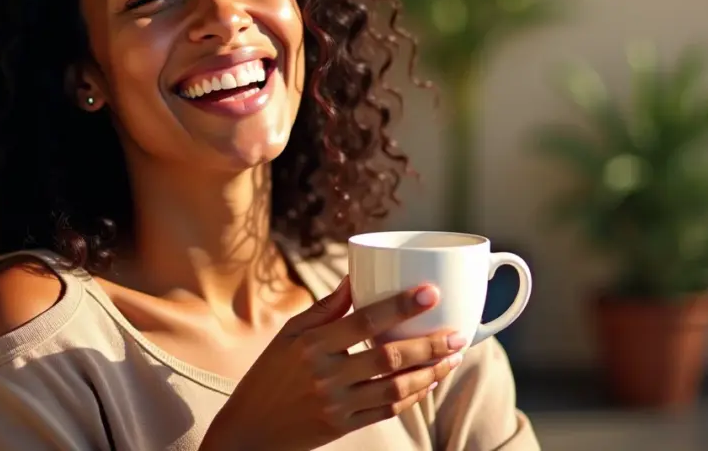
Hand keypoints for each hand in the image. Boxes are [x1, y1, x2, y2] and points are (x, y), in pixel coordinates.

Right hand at [200, 276, 463, 450]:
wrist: (249, 430)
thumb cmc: (269, 374)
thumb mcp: (289, 334)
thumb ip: (326, 308)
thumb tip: (356, 276)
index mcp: (311, 344)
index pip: (364, 321)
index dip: (399, 306)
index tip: (430, 293)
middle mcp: (325, 374)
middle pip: (388, 357)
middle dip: (429, 344)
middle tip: (458, 333)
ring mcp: (336, 404)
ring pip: (395, 387)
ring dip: (430, 372)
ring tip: (452, 356)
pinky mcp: (343, 427)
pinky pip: (387, 409)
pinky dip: (412, 395)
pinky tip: (429, 381)